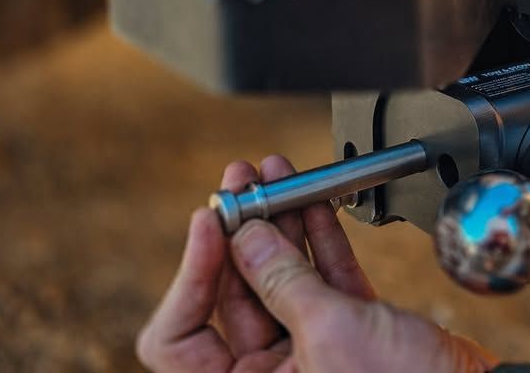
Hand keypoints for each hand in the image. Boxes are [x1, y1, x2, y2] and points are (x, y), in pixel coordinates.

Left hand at [136, 155, 496, 372]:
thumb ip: (281, 281)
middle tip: (242, 185)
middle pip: (231, 295)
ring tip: (276, 175)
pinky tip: (314, 201)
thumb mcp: (330, 331)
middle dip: (239, 233)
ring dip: (278, 224)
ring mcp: (310, 355)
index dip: (189, 277)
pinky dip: (318, 240)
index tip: (211, 223)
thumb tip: (244, 234)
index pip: (177, 337)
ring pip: (278, 279)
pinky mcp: (352, 334)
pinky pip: (322, 281)